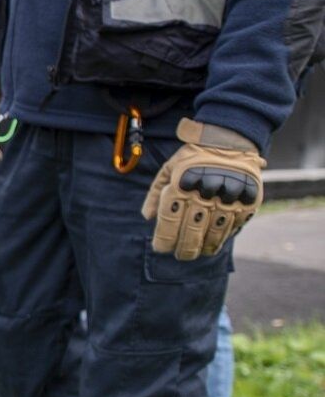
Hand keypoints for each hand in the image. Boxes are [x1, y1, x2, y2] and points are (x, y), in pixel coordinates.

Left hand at [141, 118, 264, 259]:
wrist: (228, 140)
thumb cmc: (191, 158)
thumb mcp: (168, 170)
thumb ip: (156, 194)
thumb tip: (148, 218)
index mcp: (181, 184)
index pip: (168, 220)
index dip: (164, 239)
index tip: (161, 248)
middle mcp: (204, 191)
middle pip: (191, 230)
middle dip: (184, 248)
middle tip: (180, 256)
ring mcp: (228, 196)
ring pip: (214, 231)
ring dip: (204, 246)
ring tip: (197, 253)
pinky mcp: (248, 199)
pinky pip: (234, 225)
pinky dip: (223, 237)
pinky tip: (215, 243)